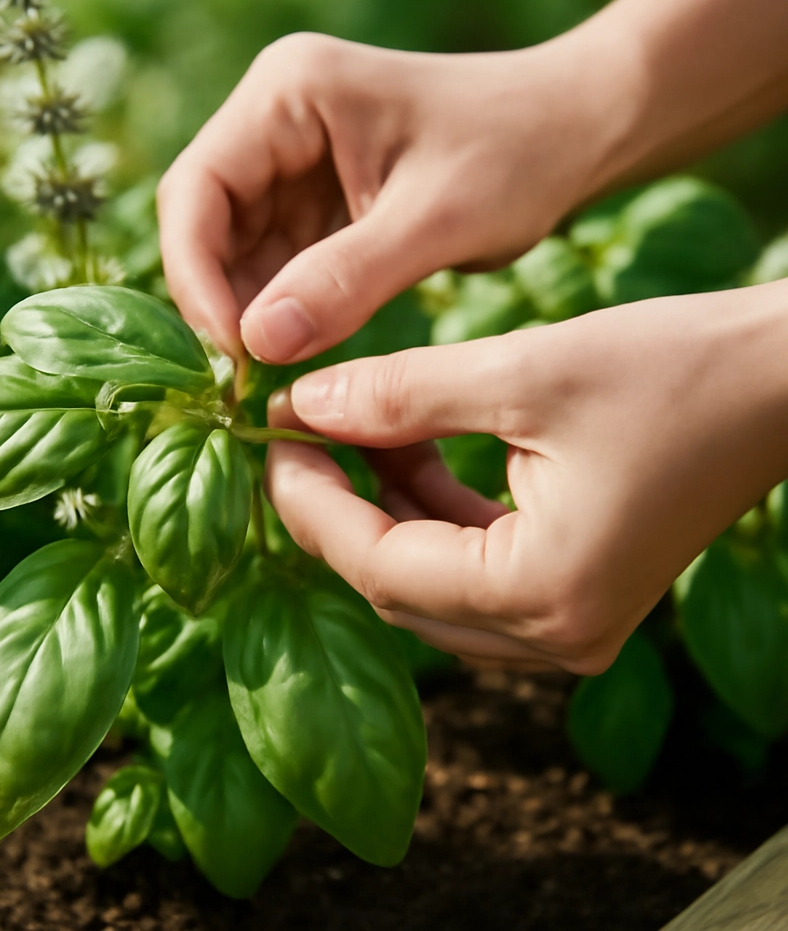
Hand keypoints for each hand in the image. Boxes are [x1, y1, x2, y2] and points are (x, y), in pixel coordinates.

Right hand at [157, 31, 627, 363]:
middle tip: (246, 381)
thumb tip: (254, 346)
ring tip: (272, 379)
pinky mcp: (316, 201)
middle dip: (222, 301)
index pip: (197, 190)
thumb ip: (342, 280)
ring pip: (236, 253)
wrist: (577, 132)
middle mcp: (276, 121)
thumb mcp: (434, 219)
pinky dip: (285, 312)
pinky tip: (299, 355)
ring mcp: (293, 162)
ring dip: (251, 315)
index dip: (196, 275)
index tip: (231, 352)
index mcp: (290, 93)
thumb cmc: (520, 151)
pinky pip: (278, 265)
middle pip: (205, 224)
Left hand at [265, 282, 787, 672]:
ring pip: (429, 582)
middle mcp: (559, 636)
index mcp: (547, 597)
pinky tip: (407, 449)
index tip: (270, 439)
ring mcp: (572, 625)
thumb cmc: (677, 368)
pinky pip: (472, 568)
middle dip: (336, 510)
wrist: (785, 378)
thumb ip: (398, 395)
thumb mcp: (521, 372)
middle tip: (296, 435)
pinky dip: (430, 514)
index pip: (380, 569)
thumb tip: (301, 404)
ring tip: (350, 429)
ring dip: (381, 509)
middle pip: (397, 588)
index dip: (310, 504)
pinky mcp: (578, 592)